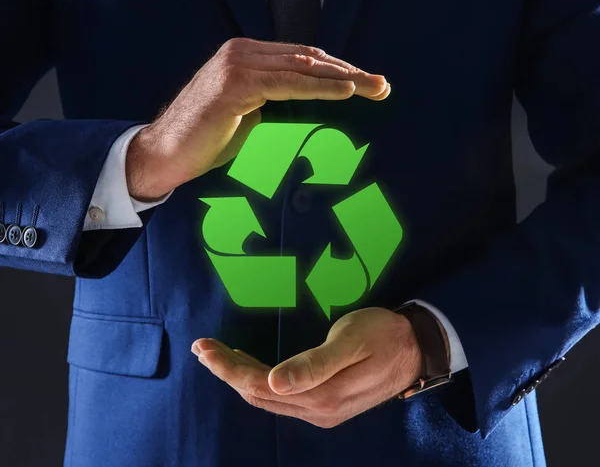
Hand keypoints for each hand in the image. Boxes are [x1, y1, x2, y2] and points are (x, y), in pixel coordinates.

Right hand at [126, 38, 390, 200]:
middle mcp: (243, 52)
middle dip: (350, 72)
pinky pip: (287, 83)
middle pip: (308, 58)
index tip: (368, 85)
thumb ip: (277, 102)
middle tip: (383, 86)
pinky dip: (318, 87)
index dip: (338, 71)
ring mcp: (237, 64)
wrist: (165, 155)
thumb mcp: (251, 115)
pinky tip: (346, 92)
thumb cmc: (207, 140)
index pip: (303, 59)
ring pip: (302, 67)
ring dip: (343, 78)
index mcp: (248, 57)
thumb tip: (312, 105)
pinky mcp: (234, 83)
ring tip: (374, 88)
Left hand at [191, 307, 421, 427]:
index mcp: (321, 395)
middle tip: (203, 347)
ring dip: (240, 376)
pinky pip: (280, 396)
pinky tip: (249, 366)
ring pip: (267, 396)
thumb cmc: (384, 335)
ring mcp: (321, 411)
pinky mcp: (325, 404)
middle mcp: (317, 410)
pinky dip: (259, 380)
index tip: (205, 347)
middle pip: (258, 393)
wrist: (416, 349)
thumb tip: (274, 383)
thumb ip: (314, 365)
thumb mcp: (351, 342)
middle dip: (227, 371)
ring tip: (217, 355)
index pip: (261, 385)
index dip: (228, 369)